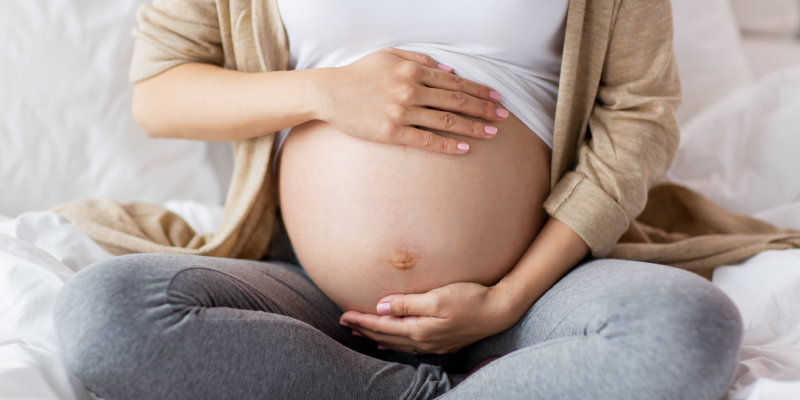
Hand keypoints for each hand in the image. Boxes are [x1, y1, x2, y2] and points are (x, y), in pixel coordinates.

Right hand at [314, 47, 507, 154]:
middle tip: (504, 116)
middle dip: (484, 108)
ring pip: (446, 121)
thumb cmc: (360, 73)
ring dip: (473, 127)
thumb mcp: (389, 55)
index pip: (455, 81)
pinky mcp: (392, 133)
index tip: (497, 97)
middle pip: (457, 100)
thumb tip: (448, 70)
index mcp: (412, 70)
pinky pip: (426, 140)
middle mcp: (411, 90)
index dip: (479, 90)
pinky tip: (464, 149)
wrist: (329, 93)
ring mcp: (402, 112)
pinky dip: (447, 145)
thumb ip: (420, 60)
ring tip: (492, 133)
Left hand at [338, 282, 518, 353]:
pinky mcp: (441, 341)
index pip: (382, 326)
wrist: (499, 311)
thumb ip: (408, 303)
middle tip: (344, 322)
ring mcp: (433, 343)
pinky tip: (389, 341)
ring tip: (360, 333)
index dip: (362, 321)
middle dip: (364, 329)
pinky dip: (394, 342)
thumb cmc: (470, 298)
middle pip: (386, 336)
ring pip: (396, 342)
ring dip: (376, 337)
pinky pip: (409, 345)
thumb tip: (380, 307)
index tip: (344, 315)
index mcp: (420, 329)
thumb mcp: (438, 297)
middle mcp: (423, 340)